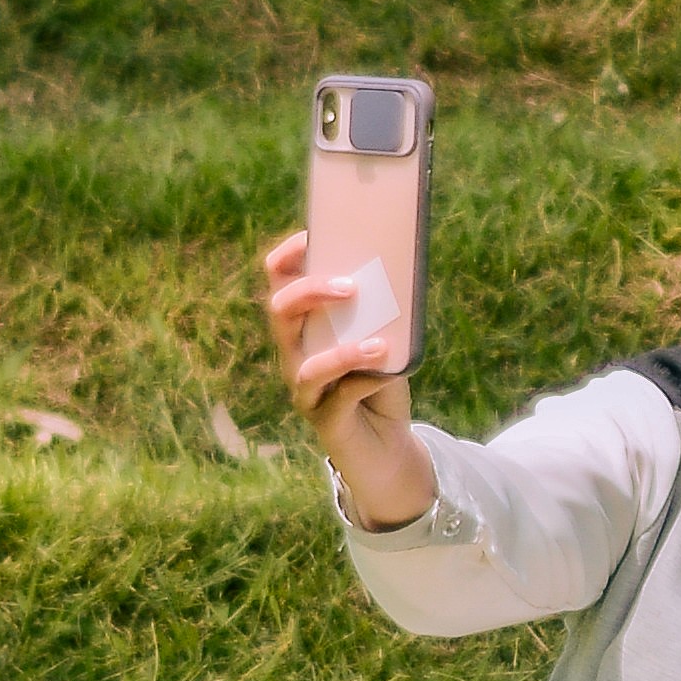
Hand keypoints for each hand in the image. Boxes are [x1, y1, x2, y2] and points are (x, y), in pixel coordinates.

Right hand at [258, 228, 434, 529]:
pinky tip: (385, 373)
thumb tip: (400, 272)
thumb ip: (384, 312)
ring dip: (342, 351)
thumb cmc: (381, 381)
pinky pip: (339, 397)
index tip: (312, 235)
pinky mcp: (324, 419)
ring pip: (305, 365)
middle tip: (351, 285)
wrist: (388, 445)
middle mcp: (296, 353)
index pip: (280, 282)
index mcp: (305, 325)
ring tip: (377, 345)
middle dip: (310, 292)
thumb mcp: (385, 337)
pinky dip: (364, 381)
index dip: (289, 257)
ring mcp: (306, 388)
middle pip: (280, 313)